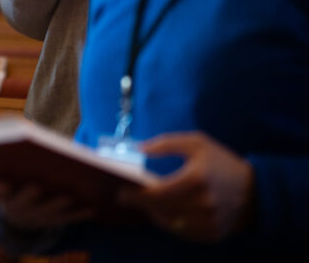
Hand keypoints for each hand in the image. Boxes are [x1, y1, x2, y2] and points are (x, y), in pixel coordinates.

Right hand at [0, 181, 94, 230]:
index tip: (2, 183)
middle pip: (23, 201)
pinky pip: (68, 219)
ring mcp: (37, 215)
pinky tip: (90, 206)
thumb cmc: (7, 177)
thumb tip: (16, 128)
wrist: (18, 215)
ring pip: (48, 211)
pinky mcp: (55, 221)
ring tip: (67, 194)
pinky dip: (79, 214)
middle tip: (36, 185)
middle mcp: (16, 206)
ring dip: (57, 204)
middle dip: (29, 194)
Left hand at [118, 132, 254, 241]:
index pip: (156, 194)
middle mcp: (202, 204)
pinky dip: (170, 223)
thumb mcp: (197, 143)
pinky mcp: (212, 234)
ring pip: (168, 223)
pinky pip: (182, 232)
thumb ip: (166, 143)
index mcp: (196, 180)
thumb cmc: (222, 163)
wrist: (257, 190)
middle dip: (141, 204)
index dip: (135, 196)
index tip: (121, 193)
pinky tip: (164, 212)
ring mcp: (208, 222)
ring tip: (147, 203)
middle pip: (159, 209)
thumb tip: (140, 148)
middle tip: (128, 198)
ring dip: (153, 214)